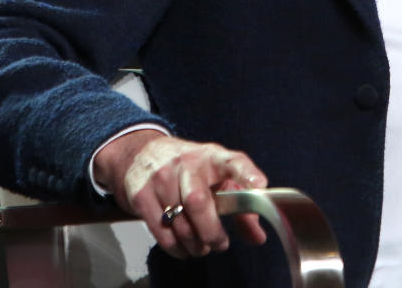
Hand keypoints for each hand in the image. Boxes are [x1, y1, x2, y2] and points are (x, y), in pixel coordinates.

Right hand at [94, 130, 267, 258]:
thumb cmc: (190, 169)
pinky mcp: (142, 194)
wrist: (143, 154)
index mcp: (212, 156)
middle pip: (198, 202)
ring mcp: (161, 178)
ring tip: (202, 247)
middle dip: (211, 232)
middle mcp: (187, 163)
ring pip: (180, 222)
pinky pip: (162, 232)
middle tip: (220, 244)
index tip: (259, 186)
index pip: (233, 161)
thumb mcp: (218, 177)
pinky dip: (177, 247)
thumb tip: (258, 238)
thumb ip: (241, 208)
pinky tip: (184, 247)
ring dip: (195, 244)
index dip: (247, 174)